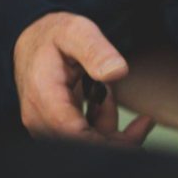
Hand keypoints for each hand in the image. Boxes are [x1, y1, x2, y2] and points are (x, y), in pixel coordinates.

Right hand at [13, 12, 154, 145]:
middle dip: (116, 141)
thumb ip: (96, 49)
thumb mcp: (76, 31)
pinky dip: (102, 126)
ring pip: (86, 144)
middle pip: (81, 146)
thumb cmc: (54, 36)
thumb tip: (117, 72)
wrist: (33, 41)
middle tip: (144, 123)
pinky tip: (106, 102)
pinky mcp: (56, 127)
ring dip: (110, 128)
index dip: (104, 144)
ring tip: (110, 93)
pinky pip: (84, 138)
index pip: (73, 135)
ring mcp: (46, 125)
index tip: (134, 142)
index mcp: (43, 96)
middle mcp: (40, 118)